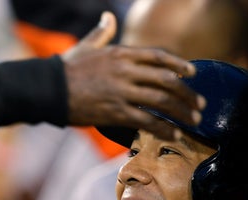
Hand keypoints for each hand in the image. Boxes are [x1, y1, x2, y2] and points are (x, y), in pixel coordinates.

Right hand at [62, 12, 205, 140]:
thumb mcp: (86, 46)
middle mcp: (126, 71)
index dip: (179, 65)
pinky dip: (164, 129)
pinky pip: (147, 121)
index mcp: (121, 53)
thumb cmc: (65, 69)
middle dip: (187, 93)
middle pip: (166, 81)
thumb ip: (101, 33)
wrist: (48, 89)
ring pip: (161, 101)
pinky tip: (174, 134)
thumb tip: (108, 17)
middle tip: (199, 103)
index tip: (192, 74)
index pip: (158, 57)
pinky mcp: (116, 112)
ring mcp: (122, 92)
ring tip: (193, 120)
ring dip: (181, 112)